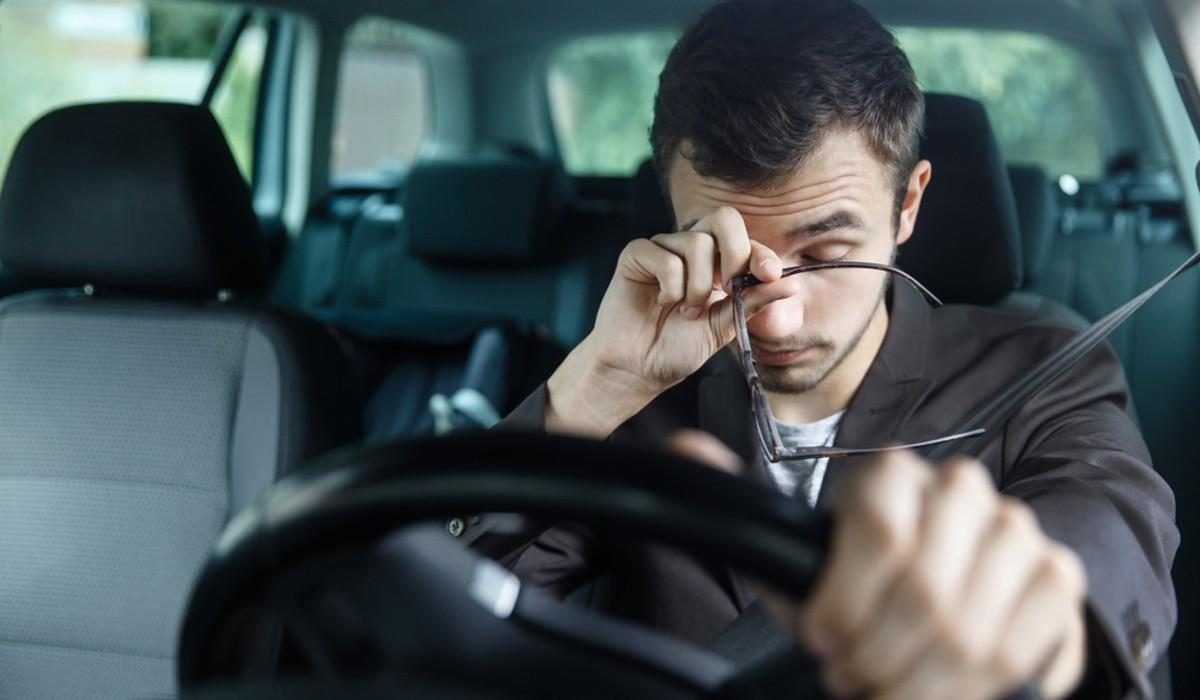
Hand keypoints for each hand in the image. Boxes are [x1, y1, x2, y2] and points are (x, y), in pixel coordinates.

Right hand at [547, 207, 793, 436]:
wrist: (638, 369)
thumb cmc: (676, 348)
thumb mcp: (723, 327)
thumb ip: (751, 303)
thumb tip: (792, 284)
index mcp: (716, 263)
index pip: (746, 240)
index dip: (760, 254)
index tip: (769, 276)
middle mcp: (691, 248)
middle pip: (724, 219)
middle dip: (734, 253)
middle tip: (727, 289)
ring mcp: (664, 248)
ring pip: (696, 243)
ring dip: (698, 286)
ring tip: (686, 311)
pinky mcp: (636, 255)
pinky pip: (666, 257)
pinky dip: (671, 287)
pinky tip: (663, 303)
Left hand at [668, 432, 1087, 699]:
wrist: (939, 607)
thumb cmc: (857, 585)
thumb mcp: (792, 552)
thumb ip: (736, 500)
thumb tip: (683, 446)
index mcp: (892, 474)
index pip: (878, 528)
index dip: (845, 601)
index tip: (819, 640)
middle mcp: (961, 490)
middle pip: (924, 585)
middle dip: (878, 652)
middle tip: (851, 679)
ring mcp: (1016, 531)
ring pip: (971, 623)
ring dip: (920, 679)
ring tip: (887, 692)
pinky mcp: (1056, 579)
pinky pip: (1023, 643)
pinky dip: (974, 687)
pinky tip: (942, 692)